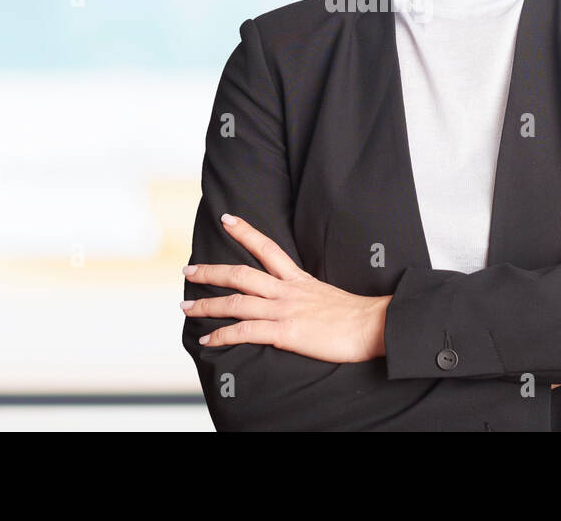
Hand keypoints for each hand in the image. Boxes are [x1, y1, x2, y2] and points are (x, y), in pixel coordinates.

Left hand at [182, 214, 389, 363]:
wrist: (374, 325)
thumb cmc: (358, 316)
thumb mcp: (329, 296)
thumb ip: (309, 296)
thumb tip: (301, 303)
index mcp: (299, 279)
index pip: (268, 248)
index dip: (245, 232)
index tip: (227, 220)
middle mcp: (287, 290)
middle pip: (241, 274)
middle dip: (211, 271)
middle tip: (188, 269)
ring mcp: (285, 310)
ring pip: (236, 302)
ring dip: (207, 304)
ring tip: (186, 306)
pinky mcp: (285, 331)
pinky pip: (245, 331)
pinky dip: (222, 336)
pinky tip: (207, 341)